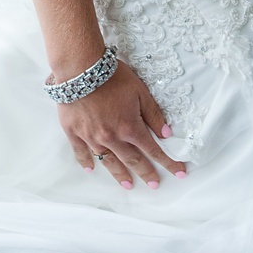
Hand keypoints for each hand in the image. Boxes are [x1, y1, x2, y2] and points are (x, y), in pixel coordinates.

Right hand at [54, 61, 185, 188]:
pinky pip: (80, 151)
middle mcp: (111, 138)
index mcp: (130, 128)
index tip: (179, 173)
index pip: (153, 150)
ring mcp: (91, 137)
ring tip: (128, 185)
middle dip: (146, 173)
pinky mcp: (73, 132)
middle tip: (154, 185)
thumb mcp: (139, 91)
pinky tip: (91, 168)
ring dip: (119, 174)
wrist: (80, 68)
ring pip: (108, 161)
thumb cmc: (111, 76)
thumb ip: (153, 114)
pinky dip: (86, 161)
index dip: (168, 162)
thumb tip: (166, 134)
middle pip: (132, 160)